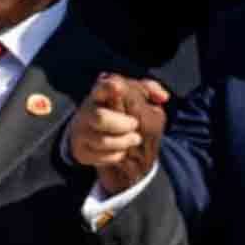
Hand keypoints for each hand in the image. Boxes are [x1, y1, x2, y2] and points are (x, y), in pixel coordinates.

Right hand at [70, 73, 168, 194]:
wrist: (100, 136)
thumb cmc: (121, 111)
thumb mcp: (135, 96)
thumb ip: (150, 90)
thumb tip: (163, 97)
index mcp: (100, 94)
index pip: (101, 87)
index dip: (108, 87)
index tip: (118, 87)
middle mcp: (86, 111)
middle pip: (100, 117)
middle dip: (122, 124)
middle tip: (135, 125)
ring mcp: (81, 131)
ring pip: (102, 140)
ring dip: (123, 142)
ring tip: (135, 139)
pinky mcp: (81, 151)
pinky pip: (100, 157)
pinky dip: (116, 155)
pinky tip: (122, 151)